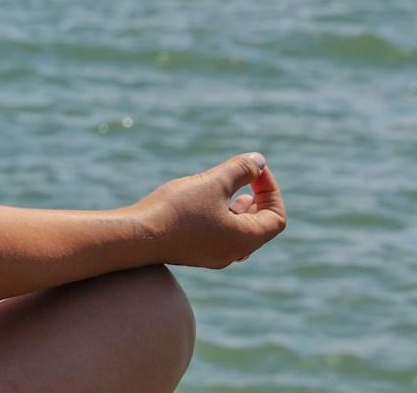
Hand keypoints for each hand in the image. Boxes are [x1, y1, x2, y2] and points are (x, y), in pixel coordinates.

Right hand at [131, 152, 286, 269]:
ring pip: (240, 231)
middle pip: (260, 226)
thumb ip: (239, 170)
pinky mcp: (196, 251)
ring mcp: (214, 255)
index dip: (271, 190)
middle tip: (249, 175)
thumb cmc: (179, 209)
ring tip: (235, 189)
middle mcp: (234, 253)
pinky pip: (222, 234)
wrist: (139, 235)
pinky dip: (224, 215)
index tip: (255, 170)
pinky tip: (207, 199)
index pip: (276, 217)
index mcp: (245, 240)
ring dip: (241, 207)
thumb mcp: (213, 182)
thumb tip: (259, 161)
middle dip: (259, 197)